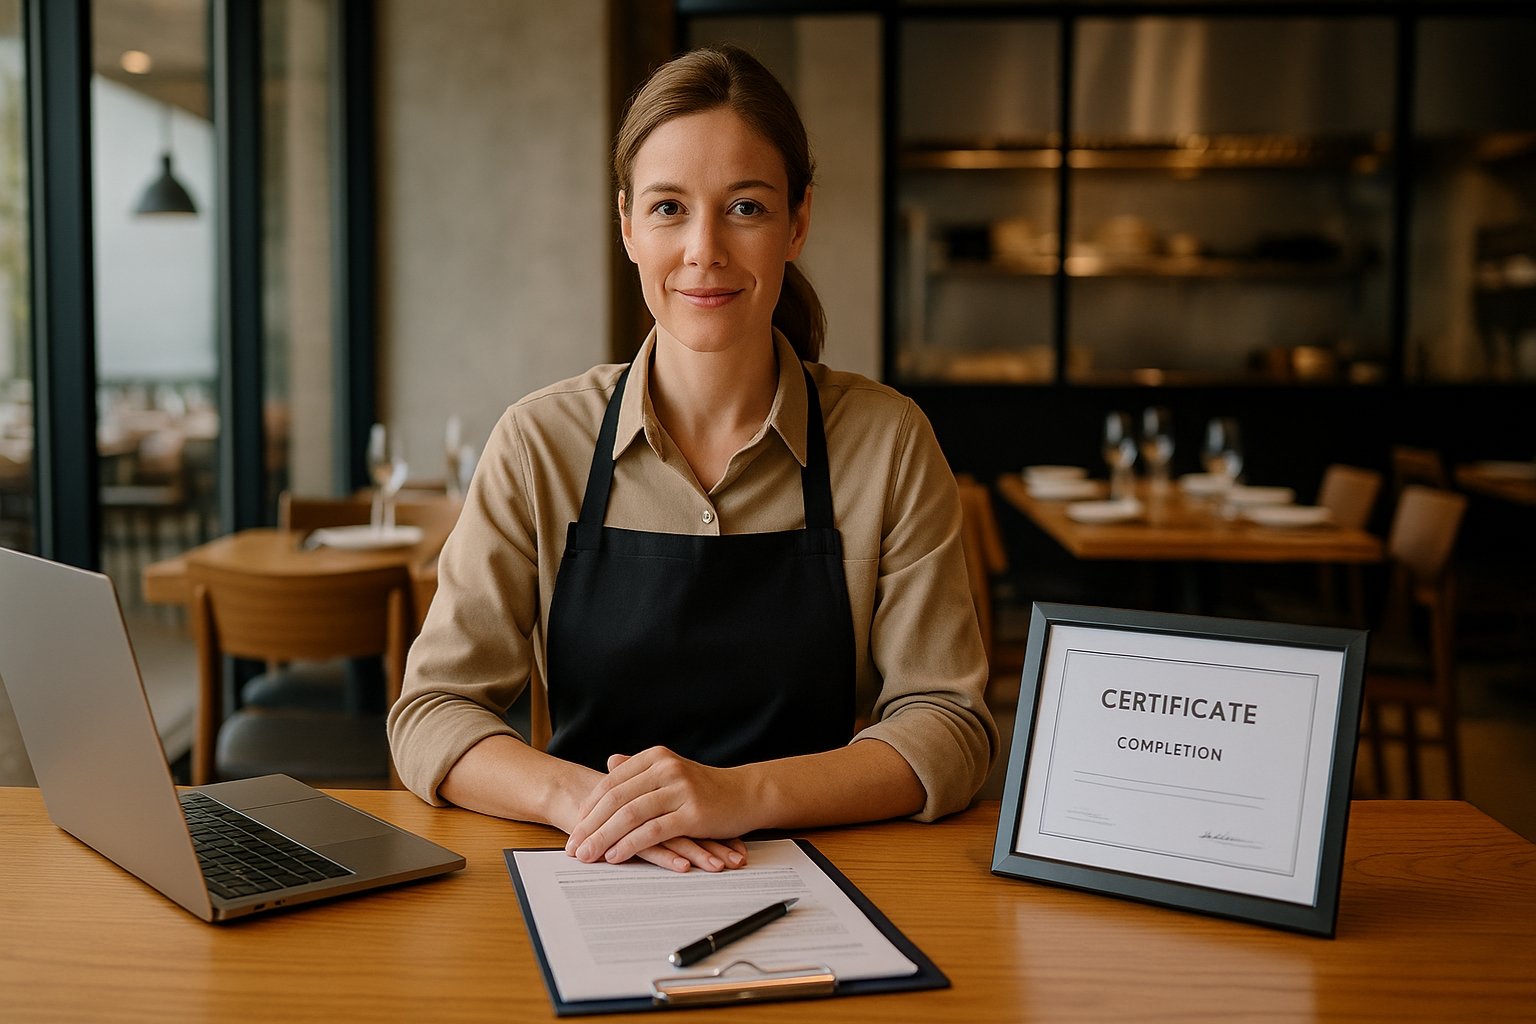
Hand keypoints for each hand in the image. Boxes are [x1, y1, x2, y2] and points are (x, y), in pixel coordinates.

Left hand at [564, 747, 756, 871]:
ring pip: (630, 815)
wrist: (746, 794)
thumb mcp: (671, 771)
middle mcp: (666, 769)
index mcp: (655, 758)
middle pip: (616, 799)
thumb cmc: (706, 787)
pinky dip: (630, 844)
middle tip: (572, 847)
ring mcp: (680, 790)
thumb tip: (610, 763)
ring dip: (604, 837)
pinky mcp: (693, 813)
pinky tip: (615, 856)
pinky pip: (653, 831)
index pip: (611, 783)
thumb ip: (639, 768)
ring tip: (587, 855)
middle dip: (590, 826)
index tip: (574, 828)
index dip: (589, 807)